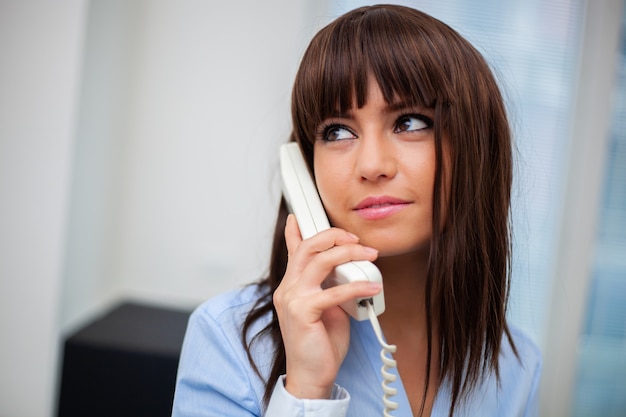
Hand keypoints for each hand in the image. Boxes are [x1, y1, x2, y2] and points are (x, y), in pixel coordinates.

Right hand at [273, 214, 380, 398]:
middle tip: (356, 239)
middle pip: (307, 247)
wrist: (311, 375)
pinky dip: (356, 286)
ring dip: (348, 254)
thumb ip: (329, 285)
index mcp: (291, 286)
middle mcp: (287, 288)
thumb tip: (346, 270)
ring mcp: (292, 299)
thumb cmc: (320, 343)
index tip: (298, 217)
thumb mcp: (326, 307)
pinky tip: (372, 286)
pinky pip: (332, 291)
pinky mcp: (303, 312)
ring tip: (369, 255)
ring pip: (318, 261)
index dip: (295, 231)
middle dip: (333, 236)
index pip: (292, 251)